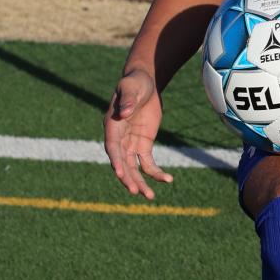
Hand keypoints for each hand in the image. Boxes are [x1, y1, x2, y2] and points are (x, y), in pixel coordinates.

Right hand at [103, 68, 172, 199]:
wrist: (146, 83)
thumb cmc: (135, 83)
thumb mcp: (132, 87)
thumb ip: (128, 99)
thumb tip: (123, 112)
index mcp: (112, 125)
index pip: (112, 147)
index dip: (116, 160)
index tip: (120, 174)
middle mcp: (119, 138)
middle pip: (122, 163)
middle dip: (128, 178)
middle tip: (137, 192)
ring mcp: (130, 144)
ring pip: (133, 168)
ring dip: (141, 182)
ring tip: (150, 196)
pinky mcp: (143, 146)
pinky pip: (147, 164)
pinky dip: (156, 173)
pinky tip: (168, 179)